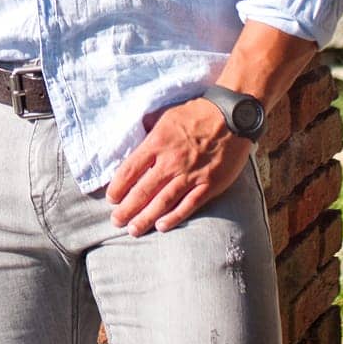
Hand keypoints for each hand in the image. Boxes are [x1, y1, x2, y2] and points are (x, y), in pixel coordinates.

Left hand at [104, 97, 251, 235]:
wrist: (231, 115)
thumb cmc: (196, 113)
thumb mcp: (166, 115)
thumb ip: (149, 130)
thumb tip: (134, 135)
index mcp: (157, 143)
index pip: (130, 169)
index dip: (118, 186)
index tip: (111, 198)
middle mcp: (171, 161)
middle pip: (143, 190)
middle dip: (127, 208)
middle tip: (116, 221)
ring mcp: (190, 175)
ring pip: (163, 201)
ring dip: (146, 217)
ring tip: (133, 229)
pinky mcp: (209, 184)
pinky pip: (189, 205)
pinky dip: (175, 217)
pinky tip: (162, 227)